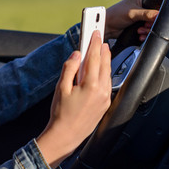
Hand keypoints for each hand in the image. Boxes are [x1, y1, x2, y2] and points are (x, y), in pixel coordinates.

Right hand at [36, 31, 111, 167]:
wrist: (66, 135)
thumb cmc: (61, 114)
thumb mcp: (61, 88)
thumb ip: (69, 68)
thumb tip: (76, 55)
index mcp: (90, 86)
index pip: (94, 58)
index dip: (94, 43)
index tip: (95, 33)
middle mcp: (101, 91)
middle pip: (104, 64)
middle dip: (102, 49)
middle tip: (99, 37)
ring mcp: (105, 98)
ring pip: (107, 73)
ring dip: (104, 60)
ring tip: (100, 50)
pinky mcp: (105, 104)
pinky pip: (107, 83)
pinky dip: (104, 73)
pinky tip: (99, 70)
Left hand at [105, 0, 157, 40]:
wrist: (107, 26)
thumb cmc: (115, 15)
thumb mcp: (132, 13)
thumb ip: (147, 14)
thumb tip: (158, 16)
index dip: (160, 10)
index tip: (153, 17)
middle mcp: (146, 1)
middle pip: (160, 13)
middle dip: (152, 22)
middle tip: (144, 25)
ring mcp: (145, 12)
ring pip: (156, 22)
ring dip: (148, 29)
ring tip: (139, 30)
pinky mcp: (143, 21)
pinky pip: (151, 28)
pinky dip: (146, 33)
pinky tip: (139, 34)